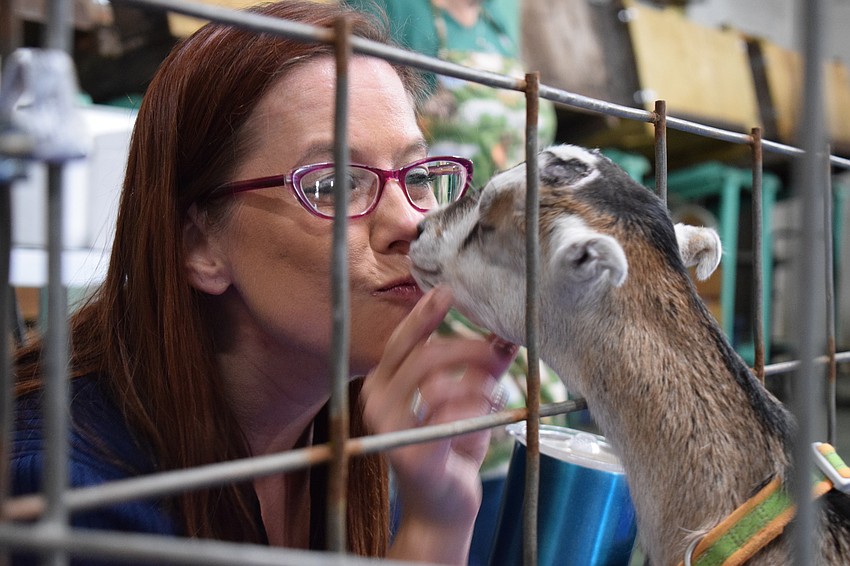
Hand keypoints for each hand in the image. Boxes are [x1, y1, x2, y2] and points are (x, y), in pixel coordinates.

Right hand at [361, 285, 517, 562]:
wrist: (444, 505)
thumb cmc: (451, 447)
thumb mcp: (469, 399)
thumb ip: (481, 366)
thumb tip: (506, 333)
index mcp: (384, 384)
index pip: (400, 340)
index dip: (423, 315)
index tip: (448, 291)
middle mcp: (375, 402)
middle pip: (421, 355)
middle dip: (466, 348)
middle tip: (496, 351)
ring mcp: (387, 429)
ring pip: (434, 381)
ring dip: (474, 380)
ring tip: (494, 391)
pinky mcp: (409, 453)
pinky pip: (446, 413)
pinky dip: (475, 407)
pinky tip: (488, 411)